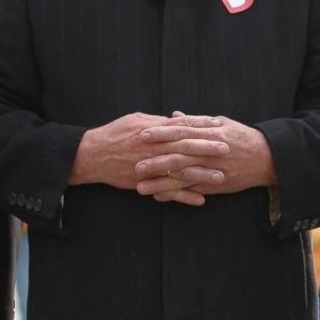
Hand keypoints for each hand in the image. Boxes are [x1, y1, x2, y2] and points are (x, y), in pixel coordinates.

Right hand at [68, 112, 223, 189]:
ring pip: (180, 171)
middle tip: (227, 148)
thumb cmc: (114, 134)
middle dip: (208, 148)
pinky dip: (185, 196)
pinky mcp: (145, 183)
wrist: (92, 155)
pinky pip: (168, 192)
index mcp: (153, 130)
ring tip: (221, 177)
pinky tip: (201, 199)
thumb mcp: (136, 120)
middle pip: (186, 147)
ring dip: (202, 175)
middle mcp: (153, 148)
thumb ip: (158, 122)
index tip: (219, 126)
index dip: (202, 127)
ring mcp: (150, 167)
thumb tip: (177, 119)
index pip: (183, 127)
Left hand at [135, 114, 274, 200]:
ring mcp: (212, 169)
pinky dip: (176, 194)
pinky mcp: (215, 184)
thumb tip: (174, 115)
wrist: (266, 158)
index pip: (181, 131)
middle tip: (135, 163)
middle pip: (178, 155)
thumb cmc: (242, 137)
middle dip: (156, 160)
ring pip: (182, 176)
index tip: (142, 135)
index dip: (161, 133)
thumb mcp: (222, 123)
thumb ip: (196, 121)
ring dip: (161, 182)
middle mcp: (210, 151)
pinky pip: (192, 190)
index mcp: (210, 133)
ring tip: (140, 186)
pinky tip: (159, 197)